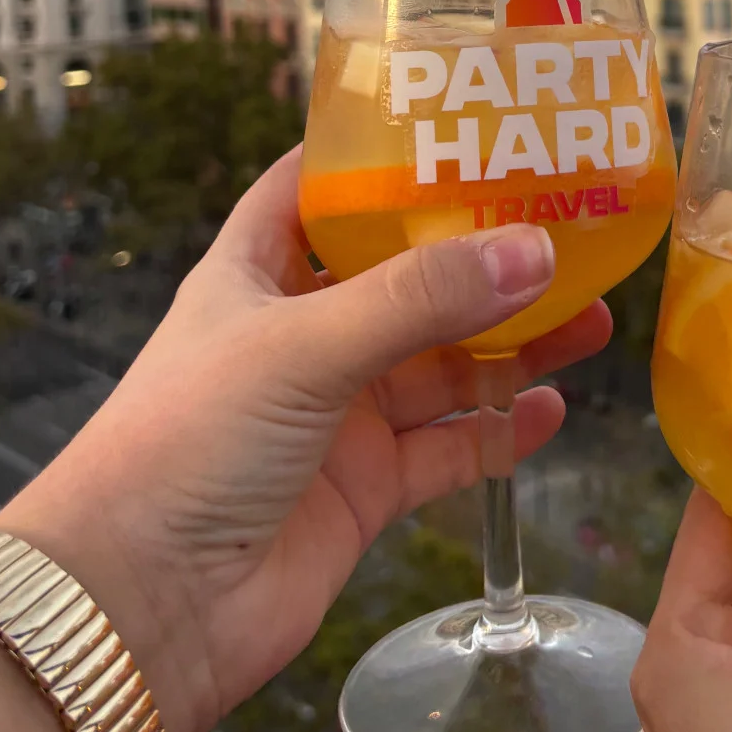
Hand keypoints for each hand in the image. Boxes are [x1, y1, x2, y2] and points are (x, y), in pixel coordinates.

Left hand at [0, 148, 607, 731]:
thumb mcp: (304, 345)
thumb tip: (536, 250)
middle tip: (567, 223)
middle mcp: (300, 335)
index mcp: (257, 273)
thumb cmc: (187, 442)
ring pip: (441, 363)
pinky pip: (448, 449)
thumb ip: (421, 299)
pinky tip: (552, 408)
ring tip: (592, 314)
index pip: (321, 188)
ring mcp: (335, 415)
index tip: (465, 124)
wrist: (139, 608)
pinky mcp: (363, 490)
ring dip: (511, 341)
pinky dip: (500, 430)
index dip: (384, 154)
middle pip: (406, 276)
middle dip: (481, 253)